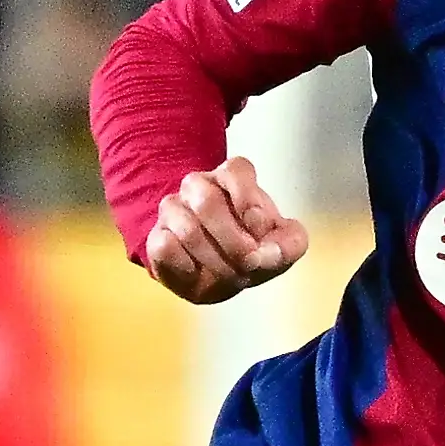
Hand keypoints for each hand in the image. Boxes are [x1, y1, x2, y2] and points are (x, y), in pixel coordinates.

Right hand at [142, 157, 309, 303]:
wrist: (220, 275)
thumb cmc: (254, 251)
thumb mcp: (284, 249)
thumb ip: (288, 246)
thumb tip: (266, 253)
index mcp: (233, 178)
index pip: (236, 170)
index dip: (247, 198)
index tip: (258, 226)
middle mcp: (199, 186)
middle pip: (207, 200)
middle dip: (232, 240)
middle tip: (248, 263)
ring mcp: (173, 208)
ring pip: (187, 228)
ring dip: (215, 260)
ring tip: (232, 275)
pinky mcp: (156, 235)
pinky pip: (164, 246)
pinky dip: (187, 267)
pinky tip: (200, 274)